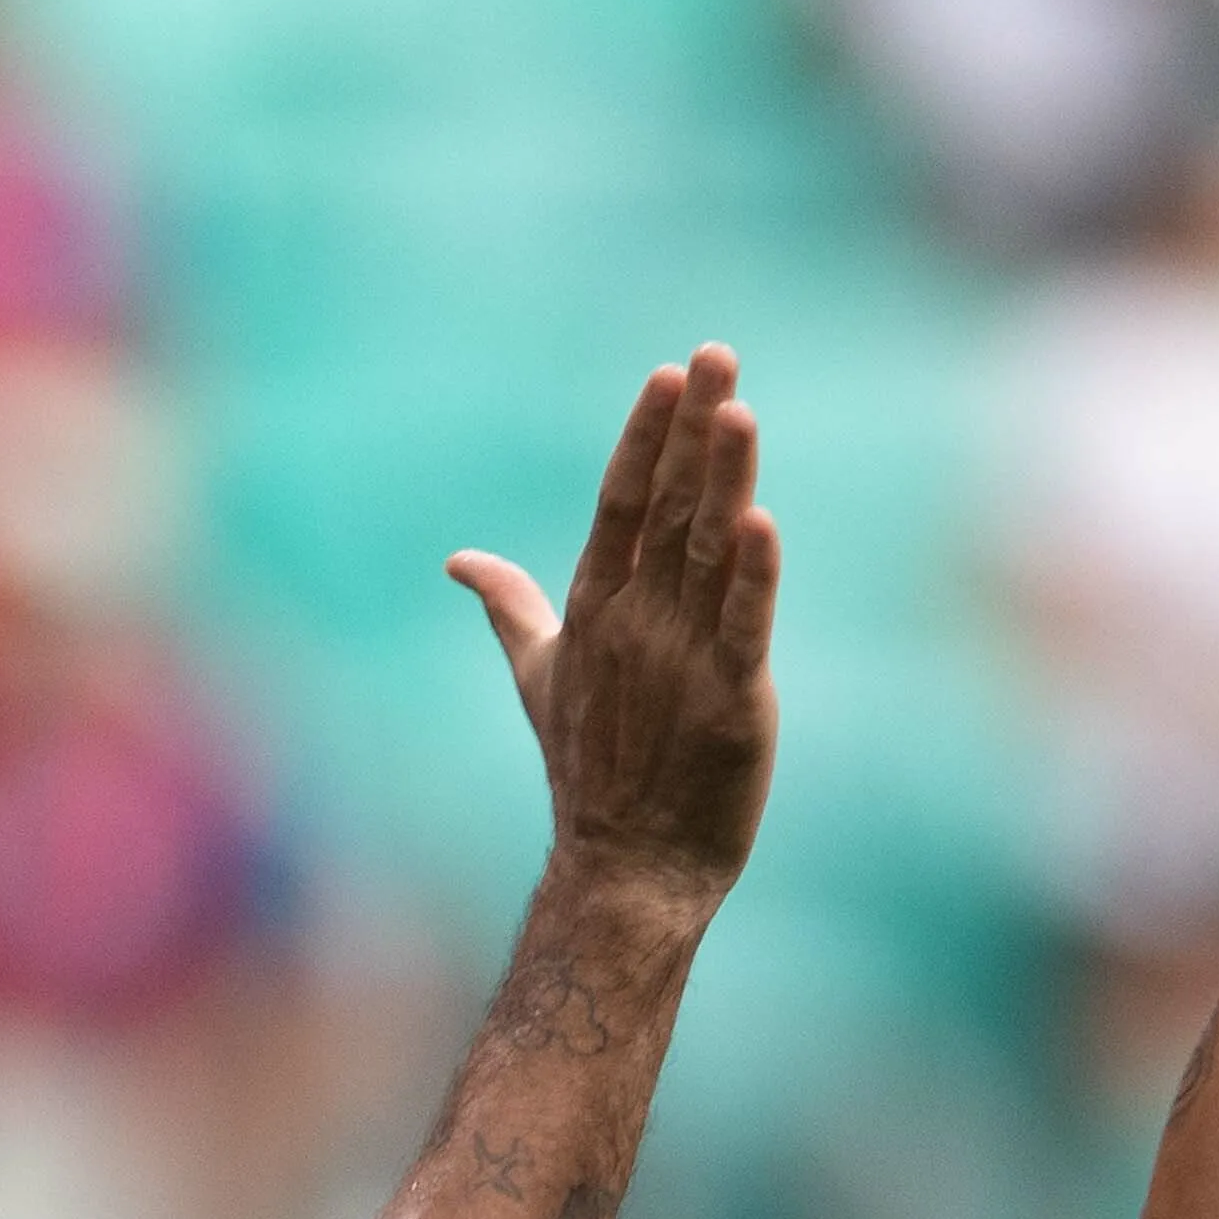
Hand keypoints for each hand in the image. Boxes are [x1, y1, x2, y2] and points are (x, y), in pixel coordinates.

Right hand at [455, 344, 780, 907]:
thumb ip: (508, 608)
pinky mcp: (730, 701)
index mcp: (592, 610)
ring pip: (705, 553)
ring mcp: (680, 661)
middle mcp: (632, 624)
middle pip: (667, 508)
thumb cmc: (589, 768)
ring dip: (724, 479)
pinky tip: (761, 523)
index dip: (646, 436)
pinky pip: (741, 626)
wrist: (626, 866)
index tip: (671, 374)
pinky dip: (751, 576)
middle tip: (718, 353)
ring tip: (741, 411)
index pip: (619, 502)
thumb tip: (458, 562)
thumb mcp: (539, 675)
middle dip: (692, 429)